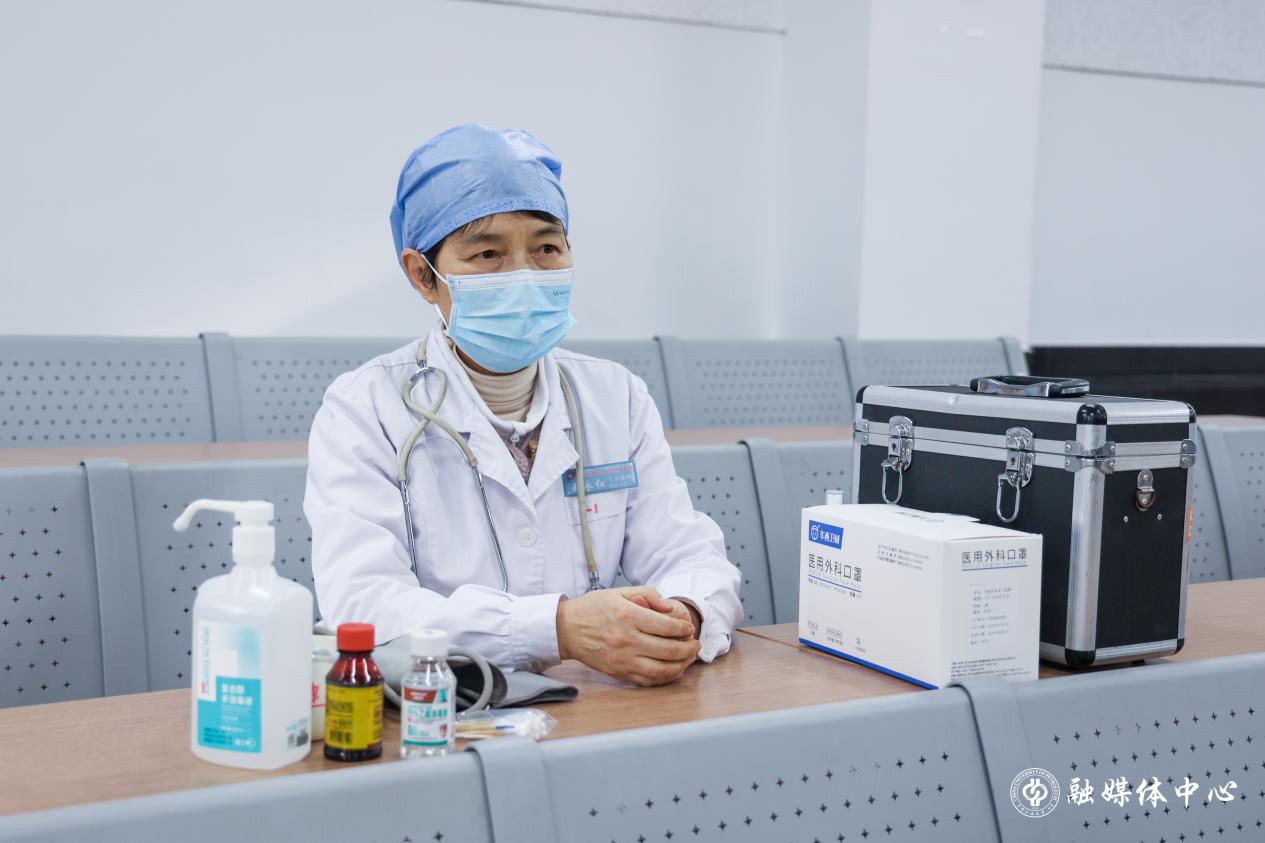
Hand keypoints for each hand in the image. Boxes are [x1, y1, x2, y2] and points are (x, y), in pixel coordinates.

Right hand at [556, 586, 700, 685]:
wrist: (566, 629)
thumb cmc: (593, 608)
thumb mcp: (619, 591)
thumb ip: (648, 593)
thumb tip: (670, 607)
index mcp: (628, 616)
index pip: (666, 626)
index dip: (683, 628)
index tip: (689, 628)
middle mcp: (627, 639)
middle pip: (668, 649)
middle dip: (688, 648)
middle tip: (695, 644)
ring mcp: (623, 659)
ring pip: (661, 669)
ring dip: (681, 665)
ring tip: (688, 658)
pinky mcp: (619, 672)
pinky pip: (647, 680)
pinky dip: (664, 678)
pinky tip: (673, 671)